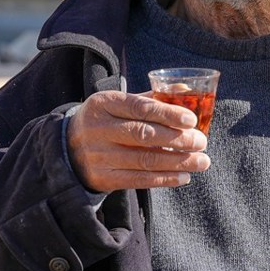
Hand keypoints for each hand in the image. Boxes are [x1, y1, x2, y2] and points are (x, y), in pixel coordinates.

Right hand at [66, 91, 209, 192]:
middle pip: (143, 135)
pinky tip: (184, 176)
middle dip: (178, 139)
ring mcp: (99, 156)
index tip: (191, 120)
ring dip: (178, 162)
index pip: (138, 108)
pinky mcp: (102, 178)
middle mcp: (98, 129)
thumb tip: (184, 90)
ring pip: (144, 160)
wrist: (68, 149)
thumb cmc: (104, 121)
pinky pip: (138, 180)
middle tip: (201, 142)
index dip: (167, 114)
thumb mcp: (118, 104)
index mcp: (104, 103)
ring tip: (201, 161)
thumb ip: (149, 99)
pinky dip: (164, 179)